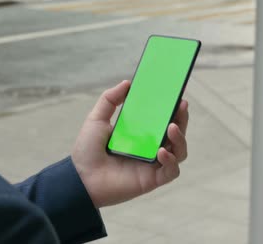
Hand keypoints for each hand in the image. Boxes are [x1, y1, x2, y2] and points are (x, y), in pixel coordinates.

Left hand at [71, 80, 188, 207]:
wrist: (80, 177)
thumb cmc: (87, 150)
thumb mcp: (96, 119)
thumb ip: (110, 99)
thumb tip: (127, 82)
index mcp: (140, 133)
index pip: (162, 119)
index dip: (172, 108)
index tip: (177, 94)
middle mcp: (150, 148)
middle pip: (176, 133)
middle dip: (182, 119)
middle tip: (182, 105)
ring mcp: (153, 164)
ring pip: (180, 151)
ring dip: (180, 138)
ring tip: (172, 127)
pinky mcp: (152, 180)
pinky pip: (171, 171)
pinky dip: (171, 160)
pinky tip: (162, 151)